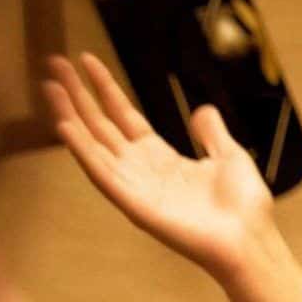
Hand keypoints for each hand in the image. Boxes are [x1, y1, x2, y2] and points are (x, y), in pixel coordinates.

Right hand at [42, 52, 277, 282]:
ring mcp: (136, 188)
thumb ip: (212, 133)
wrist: (251, 241)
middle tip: (54, 63)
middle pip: (101, 125)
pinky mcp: (135, 206)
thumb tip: (203, 110)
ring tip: (50, 87)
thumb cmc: (244, 208)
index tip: (86, 60)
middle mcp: (142, 171)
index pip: (124, 116)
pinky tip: (65, 128)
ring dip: (70, 116)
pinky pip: (102, 176)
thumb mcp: (230, 157)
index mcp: (162, 158)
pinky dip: (83, 152)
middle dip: (77, 95)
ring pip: (93, 146)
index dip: (105, 89)